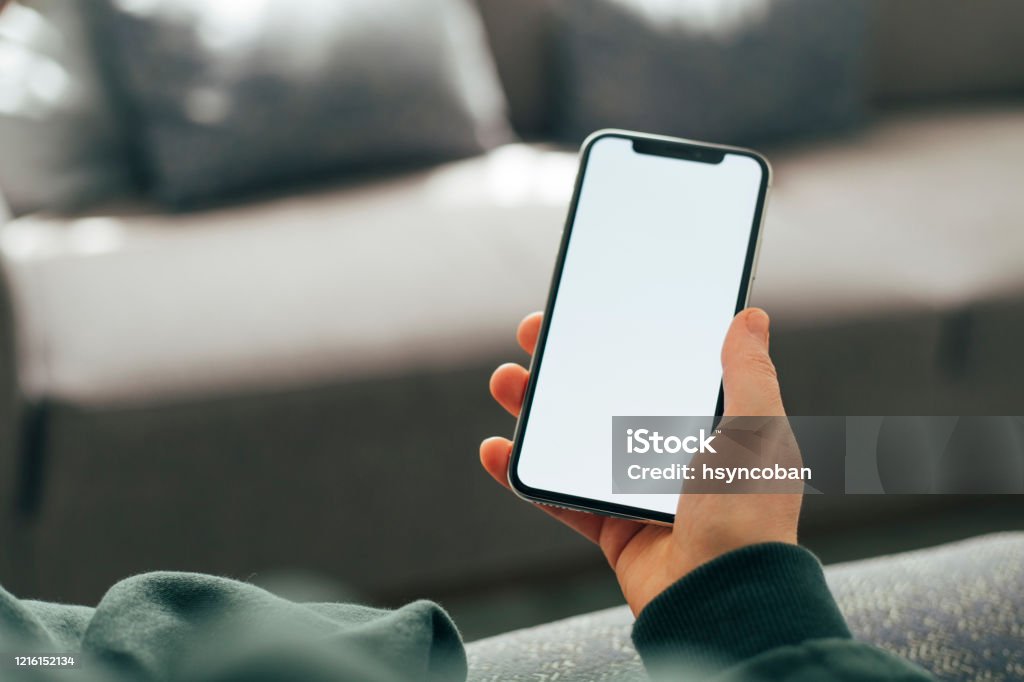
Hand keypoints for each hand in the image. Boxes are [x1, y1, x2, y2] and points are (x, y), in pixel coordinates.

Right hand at [480, 308, 801, 615]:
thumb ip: (748, 375)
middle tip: (536, 335)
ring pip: (575, 441)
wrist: (723, 600)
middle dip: (566, 365)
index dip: (622, 336)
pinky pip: (558, 495)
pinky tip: (497, 450)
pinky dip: (523, 475)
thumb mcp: (755, 432)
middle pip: (608, 397)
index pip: (660, 365)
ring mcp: (637, 490)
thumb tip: (750, 316)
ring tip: (507, 382)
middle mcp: (672, 453)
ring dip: (536, 411)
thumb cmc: (748, 515)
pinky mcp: (611, 527)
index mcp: (710, 426)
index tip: (588, 311)